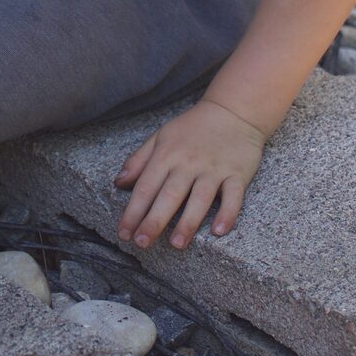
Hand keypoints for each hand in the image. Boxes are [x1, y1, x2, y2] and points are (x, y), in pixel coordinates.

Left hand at [113, 99, 266, 250]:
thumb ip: (138, 160)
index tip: (123, 232)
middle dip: (154, 221)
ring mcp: (214, 169)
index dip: (133, 211)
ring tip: (176, 244)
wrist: (233, 111)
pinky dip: (228, 213)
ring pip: (200, 198)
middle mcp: (189, 163)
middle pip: (169, 195)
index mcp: (167, 155)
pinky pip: (234, 196)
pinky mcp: (237, 174)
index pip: (146, 187)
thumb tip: (118, 182)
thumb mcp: (160, 136)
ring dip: (188, 222)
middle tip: (142, 243)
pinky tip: (219, 231)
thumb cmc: (192, 128)